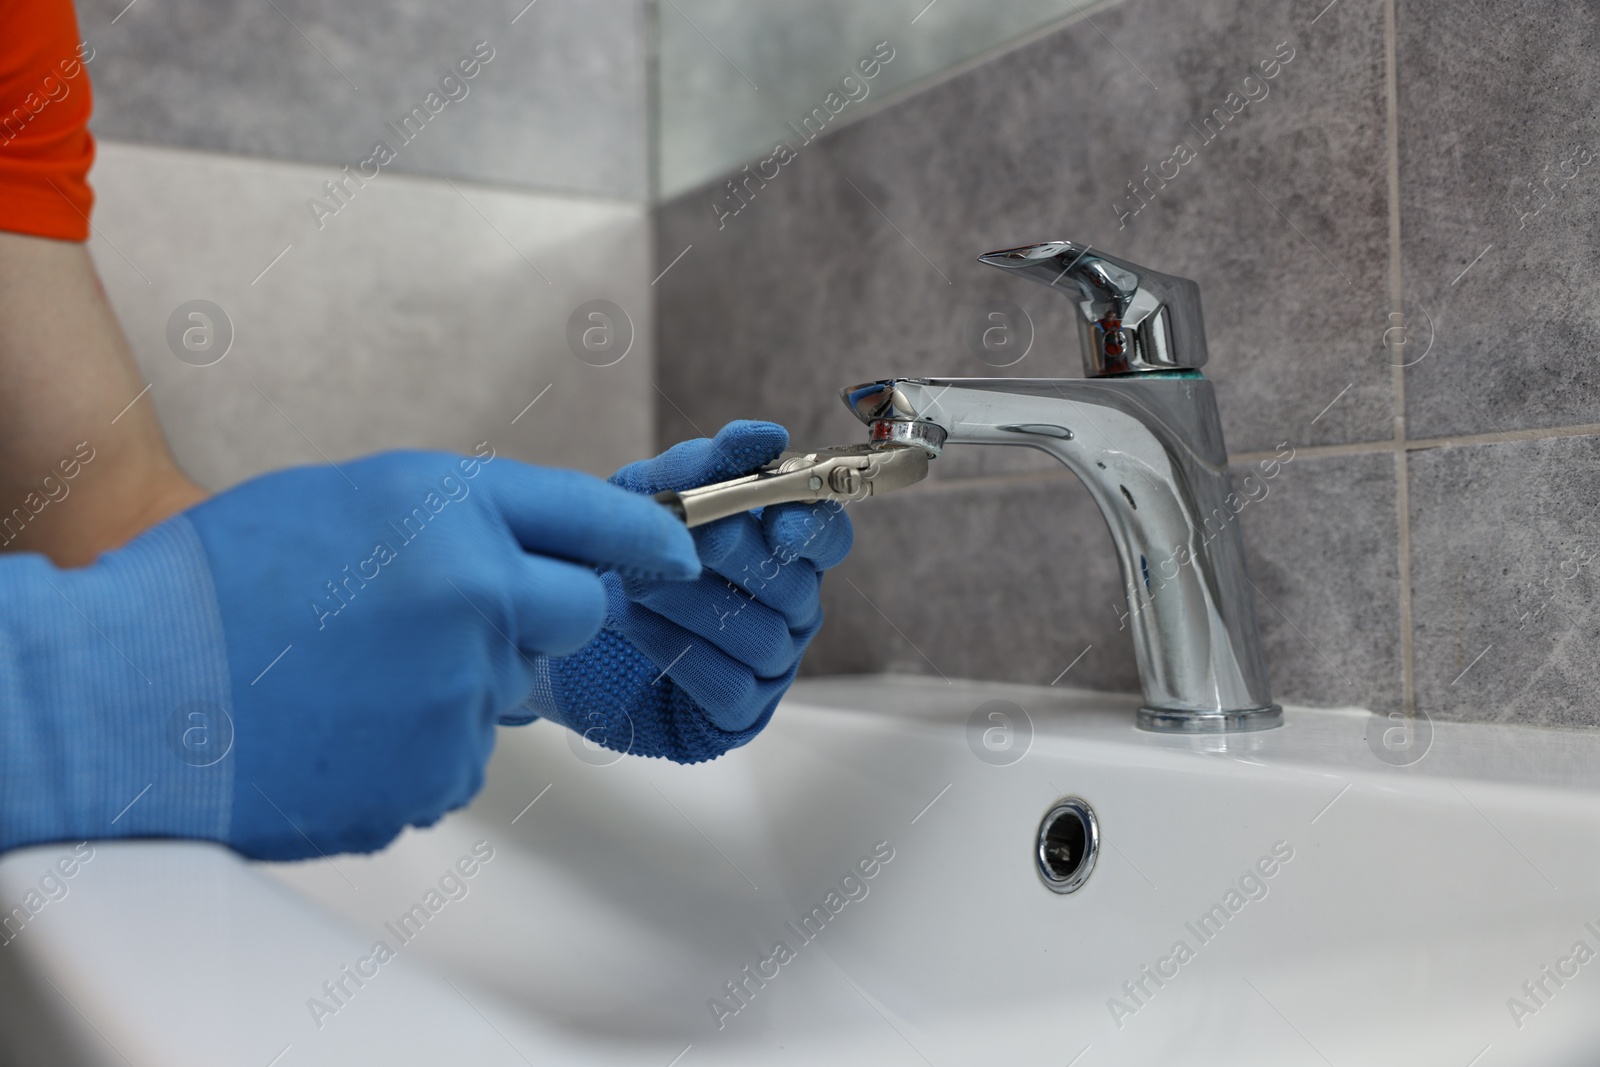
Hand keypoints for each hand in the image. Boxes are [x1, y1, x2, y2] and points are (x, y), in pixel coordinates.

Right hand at [0, 447, 697, 858]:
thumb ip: (452, 524)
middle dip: (538, 619)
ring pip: (505, 694)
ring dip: (453, 688)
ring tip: (349, 678)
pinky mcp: (436, 776)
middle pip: (576, 615)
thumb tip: (518, 561)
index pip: (593, 514)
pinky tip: (340, 727)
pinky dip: (414, 747)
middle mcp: (477, 596)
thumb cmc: (216, 587)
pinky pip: (457, 757)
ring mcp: (461, 694)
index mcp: (450, 512)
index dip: (645, 535)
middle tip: (454, 622)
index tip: (675, 552)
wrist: (127, 690)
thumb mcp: (345, 502)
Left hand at [516, 422, 852, 762]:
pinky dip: (677, 649)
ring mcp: (770, 665)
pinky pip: (729, 685)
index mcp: (782, 549)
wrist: (563, 624)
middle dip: (737, 558)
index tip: (777, 525)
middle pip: (795, 586)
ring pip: (761, 636)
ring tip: (635, 581)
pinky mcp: (737, 713)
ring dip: (694, 603)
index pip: (830, 537)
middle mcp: (790, 607)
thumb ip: (704, 465)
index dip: (812, 531)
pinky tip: (631, 623)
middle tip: (687, 537)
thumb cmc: (622, 555)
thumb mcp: (649, 496)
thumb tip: (764, 437)